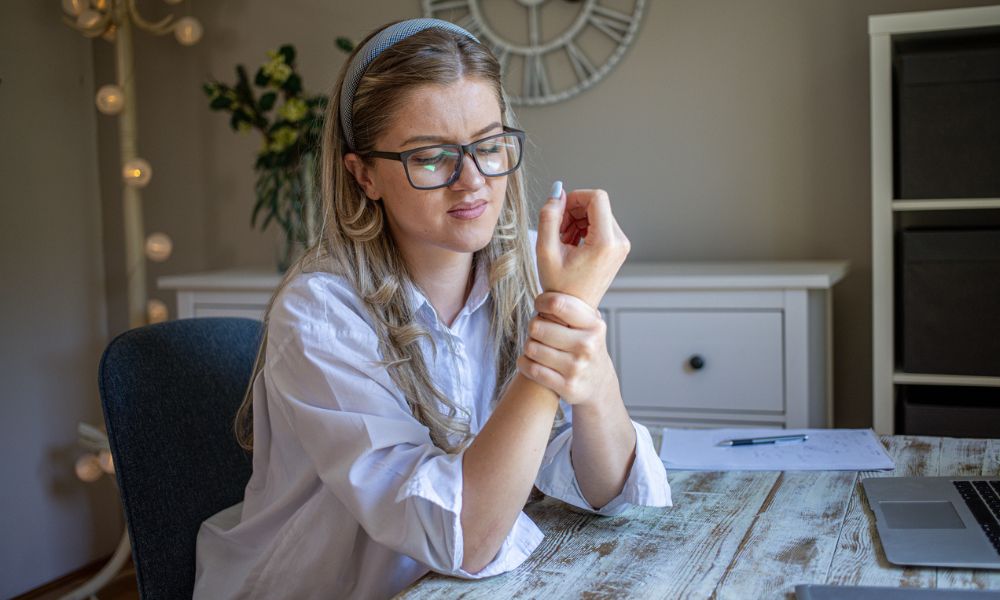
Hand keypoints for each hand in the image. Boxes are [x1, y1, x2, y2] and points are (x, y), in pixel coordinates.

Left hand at [517, 291, 619, 408]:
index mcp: (594, 325)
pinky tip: (530, 361)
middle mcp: (588, 345)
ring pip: (531, 347)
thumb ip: (573, 304)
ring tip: (538, 346)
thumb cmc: (587, 344)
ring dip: (529, 346)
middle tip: (540, 331)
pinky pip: (531, 368)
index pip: (556, 304)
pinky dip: (525, 363)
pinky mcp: (566, 386)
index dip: (541, 302)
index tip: (540, 306)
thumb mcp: (590, 322)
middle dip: (534, 327)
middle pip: (537, 326)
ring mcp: (577, 367)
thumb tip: (549, 272)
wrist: (598, 384)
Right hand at [536, 186, 629, 309]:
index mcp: (605, 242)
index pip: (597, 197)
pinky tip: (571, 243)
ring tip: (562, 239)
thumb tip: (557, 192)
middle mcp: (619, 242)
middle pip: (597, 205)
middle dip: (573, 210)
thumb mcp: (546, 250)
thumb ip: (548, 216)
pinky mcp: (618, 248)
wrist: (573, 310)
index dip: (575, 197)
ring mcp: (621, 245)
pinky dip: (584, 228)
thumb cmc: (560, 287)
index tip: (560, 209)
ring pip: (598, 213)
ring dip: (577, 220)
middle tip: (557, 229)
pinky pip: (601, 225)